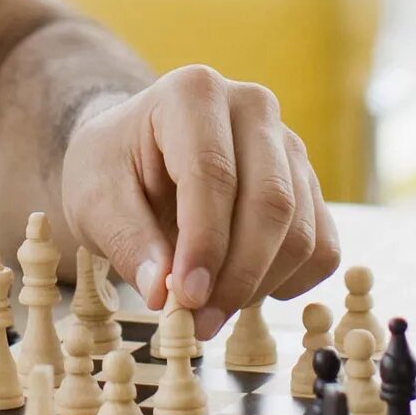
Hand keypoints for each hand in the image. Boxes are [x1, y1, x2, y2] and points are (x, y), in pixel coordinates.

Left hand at [61, 66, 341, 335]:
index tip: (185, 298)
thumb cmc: (113, 169)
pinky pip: (321, 246)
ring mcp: (288, 145)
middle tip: (199, 322)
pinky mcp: (308, 185)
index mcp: (193, 92)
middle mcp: (252, 107)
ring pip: (301, 230)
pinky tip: (242, 288)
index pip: (212, 172)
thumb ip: (127, 241)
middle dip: (237, 274)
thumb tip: (164, 293)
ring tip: (209, 311)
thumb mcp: (94, 199)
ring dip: (259, 285)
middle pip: (270, 201)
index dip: (203, 242)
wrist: (136, 155)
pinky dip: (288, 282)